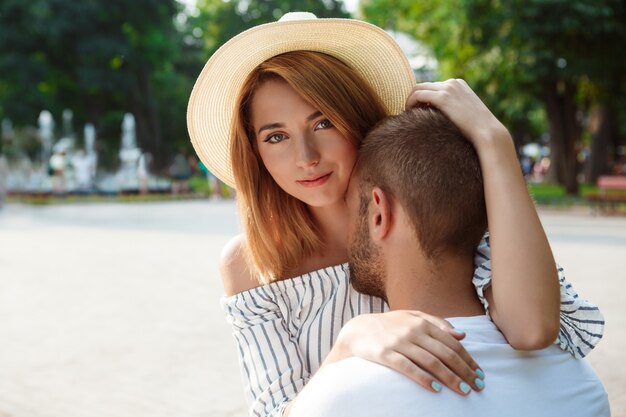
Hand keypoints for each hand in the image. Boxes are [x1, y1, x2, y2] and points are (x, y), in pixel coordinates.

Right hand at [328, 310, 484, 394]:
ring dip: (450, 378)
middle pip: (445, 354)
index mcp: (422, 323)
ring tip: (464, 391)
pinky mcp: (386, 354)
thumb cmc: (388, 325)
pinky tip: (436, 390)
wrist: (356, 330)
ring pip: (431, 362)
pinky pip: (408, 368)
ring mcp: (399, 343)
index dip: (468, 359)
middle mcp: (413, 332)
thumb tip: (462, 336)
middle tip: (478, 386)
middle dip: (464, 371)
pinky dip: (424, 379)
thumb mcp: (412, 317)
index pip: (452, 344)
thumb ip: (437, 324)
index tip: (479, 374)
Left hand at [405, 79, 509, 149]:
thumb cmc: (476, 130)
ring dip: (410, 100)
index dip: (422, 99)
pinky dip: (410, 102)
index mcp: (458, 84)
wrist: (487, 132)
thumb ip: (450, 110)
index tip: (417, 111)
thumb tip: (433, 116)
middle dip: (414, 98)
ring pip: (417, 88)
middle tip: (408, 112)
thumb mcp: (463, 115)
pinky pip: (418, 95)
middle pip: (423, 85)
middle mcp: (452, 82)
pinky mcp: (443, 97)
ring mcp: (448, 88)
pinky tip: (408, 113)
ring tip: (407, 114)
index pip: (433, 87)